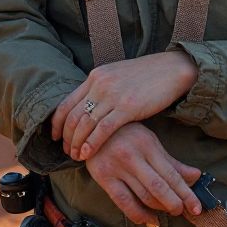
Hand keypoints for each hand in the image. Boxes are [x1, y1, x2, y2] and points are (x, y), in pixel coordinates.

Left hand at [51, 50, 198, 160]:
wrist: (171, 69)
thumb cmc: (147, 75)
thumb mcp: (117, 76)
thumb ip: (101, 88)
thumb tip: (89, 106)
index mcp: (96, 76)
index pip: (66, 102)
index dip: (57, 123)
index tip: (55, 137)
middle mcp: (100, 84)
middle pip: (73, 116)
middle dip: (66, 137)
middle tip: (66, 151)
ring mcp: (113, 95)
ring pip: (85, 124)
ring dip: (76, 144)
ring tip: (75, 156)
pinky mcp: (128, 107)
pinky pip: (103, 130)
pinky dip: (91, 144)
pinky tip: (86, 155)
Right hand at [83, 123, 201, 226]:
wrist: (93, 126)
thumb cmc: (126, 133)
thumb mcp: (150, 141)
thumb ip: (172, 161)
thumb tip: (196, 175)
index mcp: (148, 145)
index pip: (172, 174)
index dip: (186, 192)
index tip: (197, 206)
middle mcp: (133, 157)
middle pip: (159, 187)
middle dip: (175, 203)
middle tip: (185, 212)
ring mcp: (117, 168)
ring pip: (143, 195)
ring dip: (159, 209)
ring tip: (170, 213)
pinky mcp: (104, 178)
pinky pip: (123, 202)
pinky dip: (138, 214)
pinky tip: (149, 220)